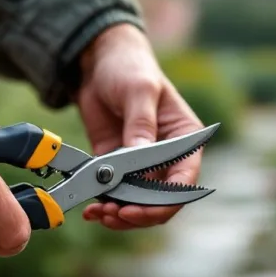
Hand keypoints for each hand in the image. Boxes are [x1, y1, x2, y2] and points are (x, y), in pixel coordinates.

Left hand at [74, 24, 204, 229]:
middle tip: (112, 214)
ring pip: (137, 204)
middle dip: (137, 213)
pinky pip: (113, 195)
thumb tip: (140, 153)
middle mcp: (167, 159)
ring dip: (119, 215)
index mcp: (184, 141)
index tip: (136, 209)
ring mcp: (140, 166)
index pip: (184, 183)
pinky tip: (91, 209)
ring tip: (99, 213)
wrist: (98, 62)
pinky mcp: (115, 167)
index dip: (163, 204)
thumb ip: (141, 123)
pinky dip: (104, 206)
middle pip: (160, 202)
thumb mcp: (138, 90)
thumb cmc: (129, 67)